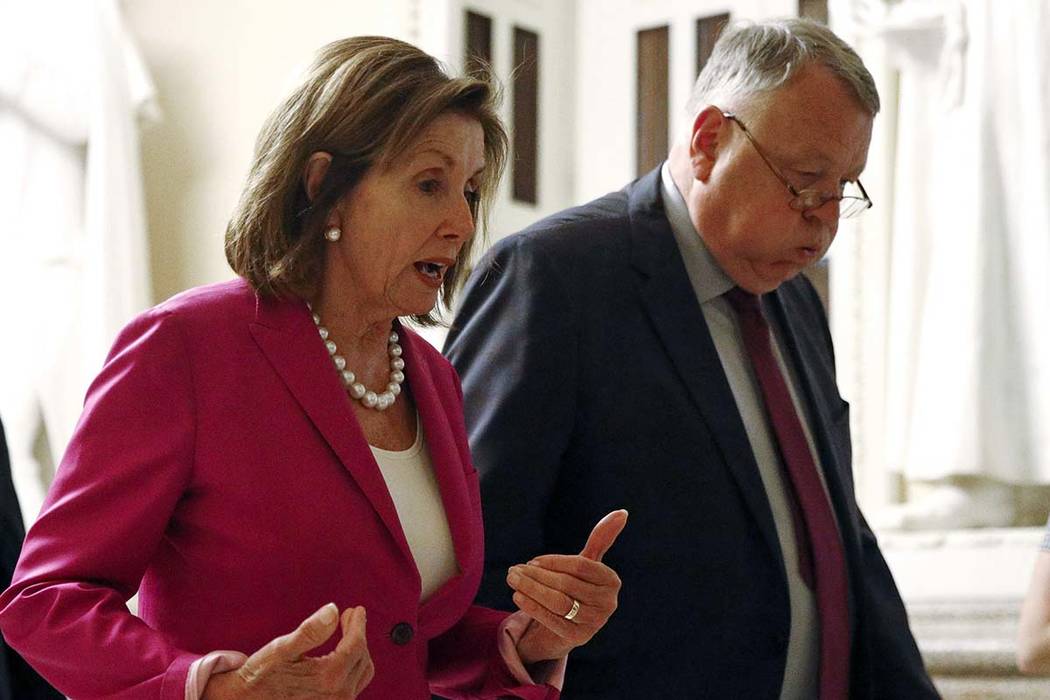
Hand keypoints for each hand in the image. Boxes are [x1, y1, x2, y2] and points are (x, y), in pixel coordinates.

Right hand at [203, 603, 373, 699]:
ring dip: (357, 649)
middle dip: (357, 634)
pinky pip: (353, 683)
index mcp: (328, 678)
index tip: (357, 609)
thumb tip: (333, 610)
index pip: (355, 645)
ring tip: (347, 631)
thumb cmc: (261, 675)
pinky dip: (351, 664)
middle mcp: (338, 696)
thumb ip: (310, 631)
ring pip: (361, 671)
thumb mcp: (282, 649)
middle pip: (361, 657)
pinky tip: (340, 652)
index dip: (358, 624)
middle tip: (350, 616)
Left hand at [507, 510, 627, 663]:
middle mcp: (608, 603)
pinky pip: (552, 619)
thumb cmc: (577, 586)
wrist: (568, 624)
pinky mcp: (578, 638)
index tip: (532, 561)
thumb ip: (601, 538)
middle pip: (567, 584)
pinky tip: (517, 596)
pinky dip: (532, 607)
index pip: (580, 566)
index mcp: (612, 581)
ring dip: (531, 590)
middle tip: (513, 570)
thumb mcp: (587, 563)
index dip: (554, 562)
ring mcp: (595, 622)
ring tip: (512, 580)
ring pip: (558, 602)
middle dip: (537, 576)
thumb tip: (622, 512)